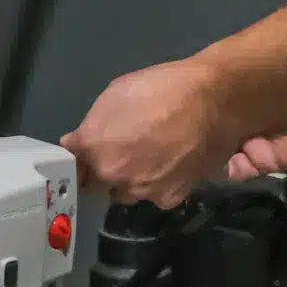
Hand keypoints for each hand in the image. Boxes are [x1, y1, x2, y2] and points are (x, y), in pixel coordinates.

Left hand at [63, 58, 234, 208]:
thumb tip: (74, 142)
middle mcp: (114, 177)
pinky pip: (155, 196)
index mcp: (95, 149)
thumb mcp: (117, 94)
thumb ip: (91, 125)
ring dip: (132, 179)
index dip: (79, 161)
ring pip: (127, 192)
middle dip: (106, 169)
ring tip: (153, 155)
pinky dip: (159, 185)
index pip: (73, 168)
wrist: (213, 98)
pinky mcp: (170, 199)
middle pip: (99, 183)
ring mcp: (143, 191)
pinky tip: (172, 164)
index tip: (85, 156)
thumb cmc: (162, 87)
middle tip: (126, 149)